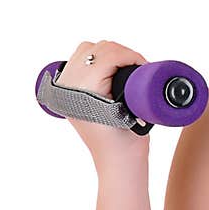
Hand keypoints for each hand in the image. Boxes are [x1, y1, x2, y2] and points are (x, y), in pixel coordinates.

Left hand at [56, 39, 150, 162]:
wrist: (117, 161)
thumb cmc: (129, 141)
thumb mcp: (135, 108)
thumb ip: (134, 82)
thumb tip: (138, 63)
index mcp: (82, 90)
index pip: (108, 55)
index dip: (131, 56)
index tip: (144, 66)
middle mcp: (67, 86)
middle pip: (97, 48)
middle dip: (121, 53)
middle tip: (138, 67)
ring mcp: (64, 88)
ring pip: (87, 49)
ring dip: (109, 54)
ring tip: (125, 67)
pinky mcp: (67, 90)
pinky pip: (79, 60)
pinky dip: (96, 59)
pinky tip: (110, 70)